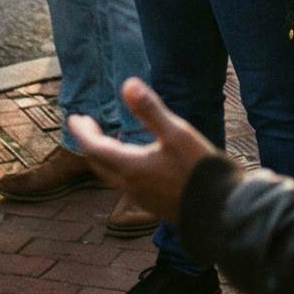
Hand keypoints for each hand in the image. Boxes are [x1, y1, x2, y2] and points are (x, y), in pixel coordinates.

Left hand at [71, 78, 216, 222]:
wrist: (220, 210)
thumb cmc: (199, 169)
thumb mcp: (176, 133)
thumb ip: (150, 109)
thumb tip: (127, 83)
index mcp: (131, 167)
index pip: (94, 148)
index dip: (82, 131)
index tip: (73, 117)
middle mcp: (130, 186)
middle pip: (99, 163)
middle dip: (90, 141)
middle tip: (86, 123)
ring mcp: (142, 198)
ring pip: (111, 175)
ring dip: (103, 155)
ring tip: (107, 139)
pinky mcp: (154, 204)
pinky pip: (126, 183)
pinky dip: (119, 166)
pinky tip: (133, 161)